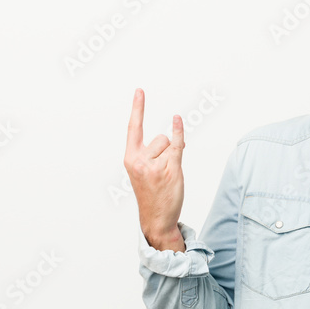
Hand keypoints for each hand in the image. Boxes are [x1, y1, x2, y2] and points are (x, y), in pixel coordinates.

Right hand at [123, 88, 185, 251]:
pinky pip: (177, 144)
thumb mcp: (145, 172)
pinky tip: (178, 120)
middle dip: (165, 150)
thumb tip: (175, 134)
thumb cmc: (152, 194)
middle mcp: (139, 160)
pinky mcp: (170, 169)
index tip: (140, 90)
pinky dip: (179, 131)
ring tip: (167, 175)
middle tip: (161, 172)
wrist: (156, 218)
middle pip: (159, 138)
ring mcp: (154, 165)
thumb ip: (154, 153)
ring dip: (172, 155)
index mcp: (130, 159)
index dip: (137, 108)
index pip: (133, 128)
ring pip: (169, 144)